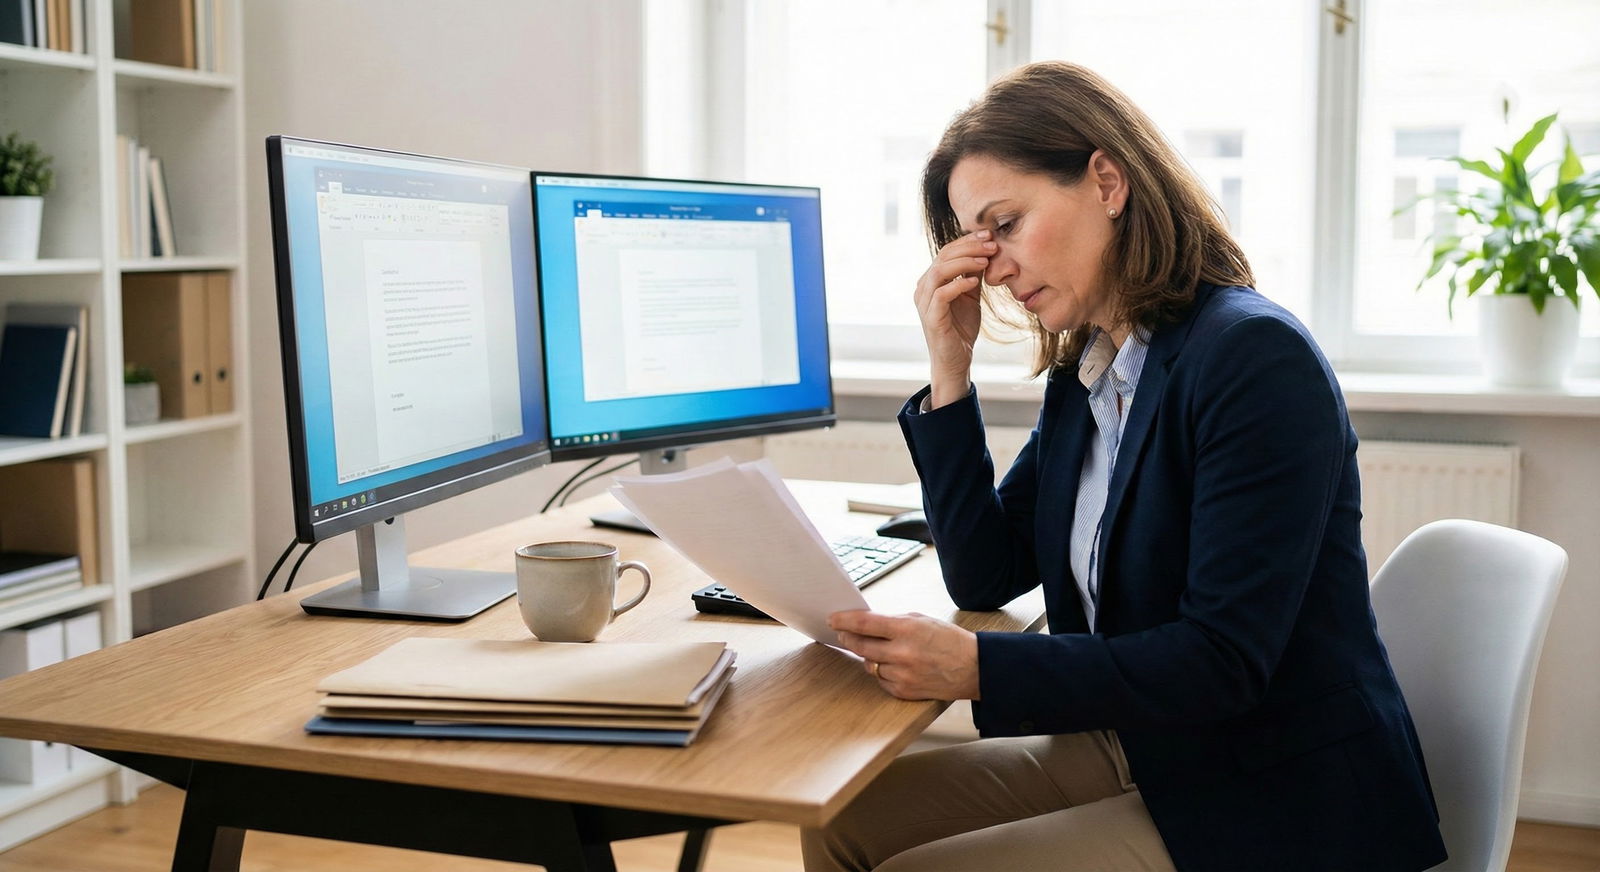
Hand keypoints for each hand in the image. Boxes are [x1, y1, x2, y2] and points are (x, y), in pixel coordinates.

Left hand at [828, 610, 979, 700]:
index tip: (833, 619)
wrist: (974, 668)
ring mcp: (902, 675)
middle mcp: (902, 653)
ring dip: (869, 656)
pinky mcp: (904, 691)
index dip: (844, 620)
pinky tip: (894, 665)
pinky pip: (881, 680)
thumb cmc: (949, 640)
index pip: (865, 623)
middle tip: (842, 634)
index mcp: (907, 630)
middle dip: (848, 638)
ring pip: (869, 665)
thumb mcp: (922, 620)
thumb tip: (866, 623)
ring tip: (878, 649)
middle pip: (860, 646)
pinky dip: (883, 672)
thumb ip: (893, 621)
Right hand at [913, 231, 994, 407]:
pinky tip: (975, 282)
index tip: (989, 236)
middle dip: (969, 247)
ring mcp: (924, 303)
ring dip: (965, 262)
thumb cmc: (961, 328)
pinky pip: (942, 294)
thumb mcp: (970, 296)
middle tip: (992, 245)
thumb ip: (972, 275)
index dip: (967, 241)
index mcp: (930, 281)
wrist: (955, 360)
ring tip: (986, 260)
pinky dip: (959, 284)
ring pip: (940, 271)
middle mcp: (923, 288)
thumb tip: (985, 251)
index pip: (946, 252)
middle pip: (943, 257)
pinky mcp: (931, 317)